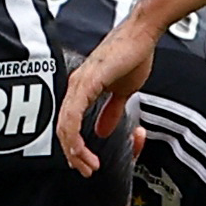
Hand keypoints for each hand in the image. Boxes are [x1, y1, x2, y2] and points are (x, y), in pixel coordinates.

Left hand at [57, 19, 158, 174]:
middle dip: (72, 155)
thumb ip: (111, 112)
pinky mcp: (87, 81)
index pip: (68, 125)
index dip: (73, 148)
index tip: (85, 163)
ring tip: (86, 164)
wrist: (143, 34)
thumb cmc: (133, 55)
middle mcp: (74, 86)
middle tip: (85, 170)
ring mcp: (78, 83)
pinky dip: (74, 133)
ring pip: (64, 124)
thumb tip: (103, 131)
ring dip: (73, 150)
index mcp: (80, 89)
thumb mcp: (122, 92)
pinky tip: (81, 147)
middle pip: (61, 129)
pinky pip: (73, 112)